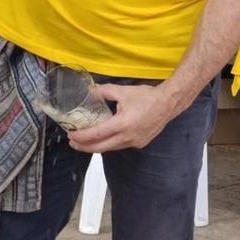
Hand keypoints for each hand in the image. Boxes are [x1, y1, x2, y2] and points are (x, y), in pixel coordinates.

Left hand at [66, 82, 185, 153]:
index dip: (82, 136)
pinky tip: (103, 139)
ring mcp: (134, 142)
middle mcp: (128, 137)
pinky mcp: (139, 144)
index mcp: (123, 123)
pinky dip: (109, 144)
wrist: (168, 103)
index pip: (97, 134)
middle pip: (100, 147)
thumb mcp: (123, 91)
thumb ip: (104, 92)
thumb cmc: (147, 96)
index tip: (71, 134)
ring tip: (84, 142)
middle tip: (72, 142)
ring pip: (110, 148)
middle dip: (84, 146)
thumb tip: (90, 91)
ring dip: (96, 146)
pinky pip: (120, 146)